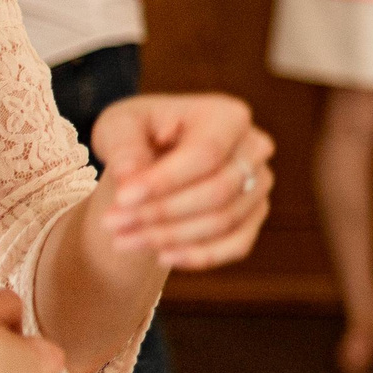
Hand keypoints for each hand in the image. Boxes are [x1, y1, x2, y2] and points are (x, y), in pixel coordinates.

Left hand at [93, 95, 274, 270]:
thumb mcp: (120, 126)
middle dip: (162, 213)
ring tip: (122, 240)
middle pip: (218, 191)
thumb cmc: (140, 134)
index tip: (122, 198)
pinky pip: (238, 244)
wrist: (157, 156)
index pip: (206, 153)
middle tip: (113, 224)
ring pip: (224, 221)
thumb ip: (124, 146)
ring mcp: (259, 183)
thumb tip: (130, 177)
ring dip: (171, 237)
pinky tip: (161, 256)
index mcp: (227, 115)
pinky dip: (201, 256)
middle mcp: (254, 148)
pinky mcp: (255, 214)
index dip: (166, 180)